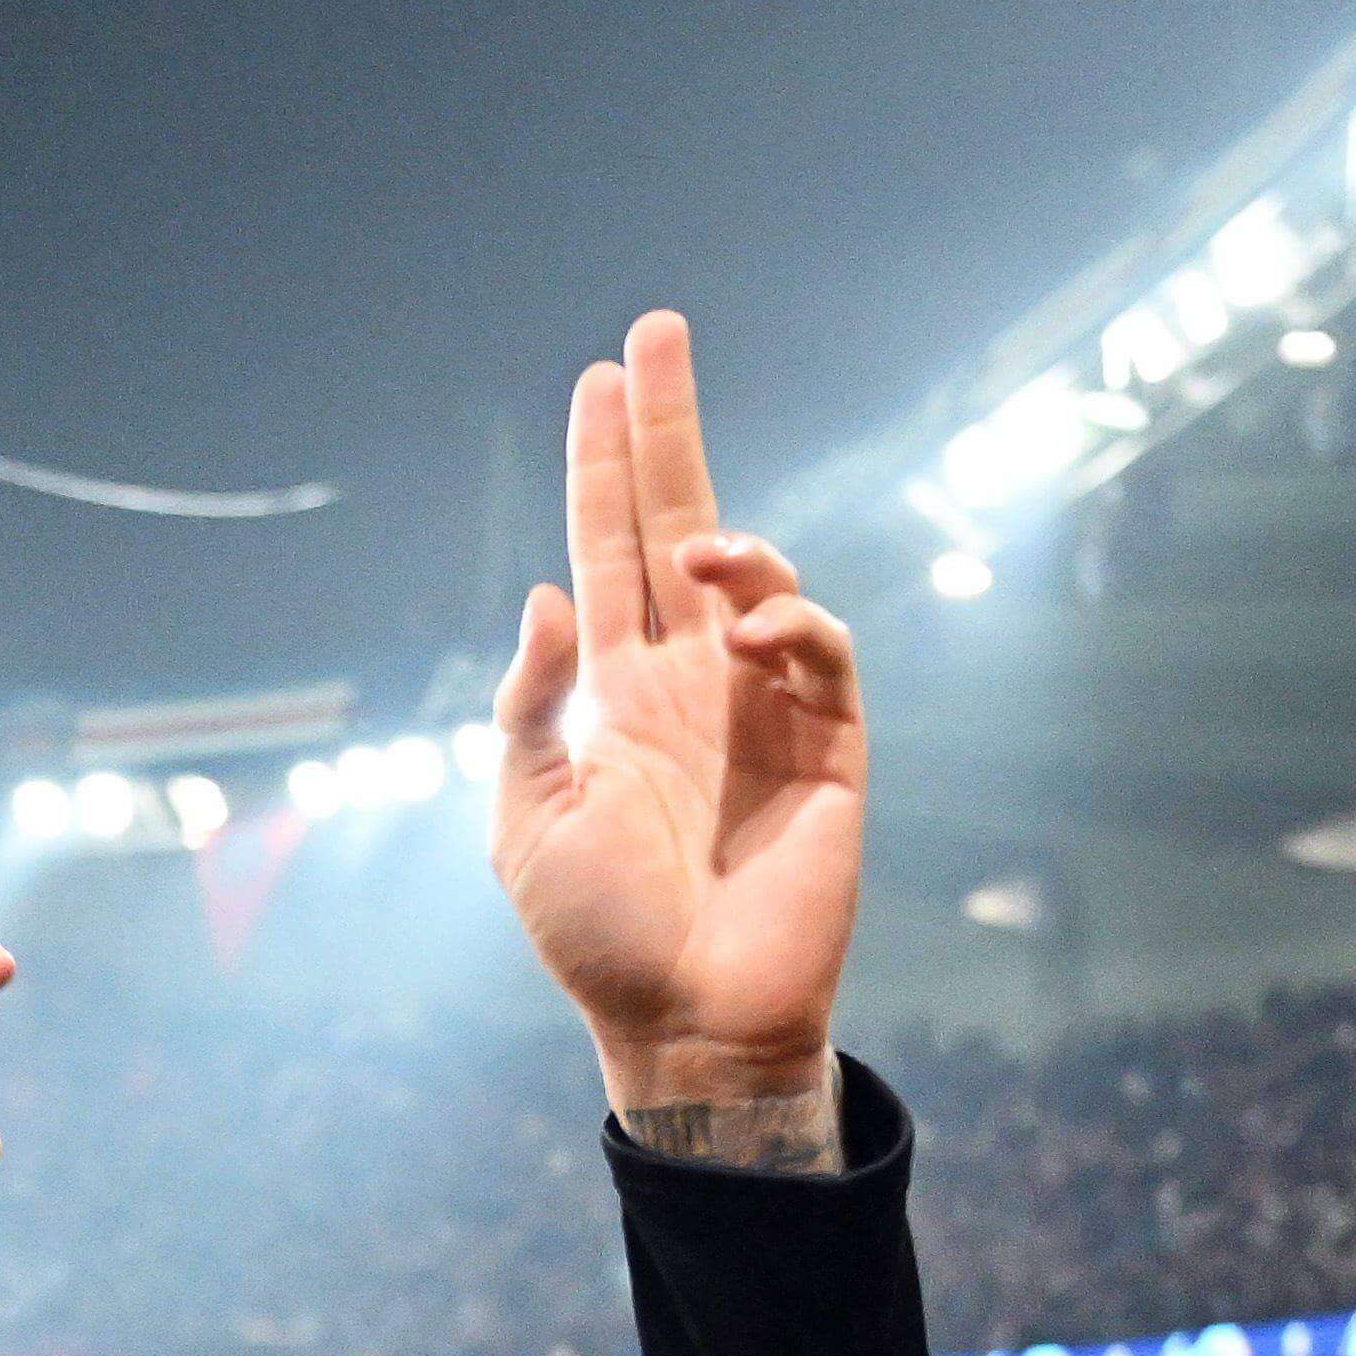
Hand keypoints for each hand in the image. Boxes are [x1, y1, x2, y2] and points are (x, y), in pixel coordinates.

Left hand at [490, 312, 865, 1145]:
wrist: (688, 1024)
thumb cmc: (600, 938)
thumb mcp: (527, 818)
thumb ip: (530, 706)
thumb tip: (547, 593)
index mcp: (618, 693)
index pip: (609, 549)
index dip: (604, 466)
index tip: (598, 376)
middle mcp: (692, 681)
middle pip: (681, 523)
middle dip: (668, 429)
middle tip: (657, 332)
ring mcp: (762, 708)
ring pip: (760, 578)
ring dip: (735, 543)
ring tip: (705, 552)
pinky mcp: (828, 748)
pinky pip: (821, 654)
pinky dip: (796, 619)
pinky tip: (757, 626)